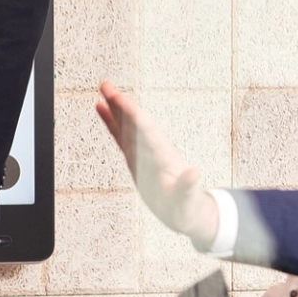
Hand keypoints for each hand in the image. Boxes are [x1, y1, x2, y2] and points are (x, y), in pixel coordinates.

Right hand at [95, 81, 219, 246]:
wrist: (185, 210)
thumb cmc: (186, 207)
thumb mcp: (188, 201)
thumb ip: (189, 187)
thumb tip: (195, 173)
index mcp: (163, 159)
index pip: (148, 134)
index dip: (136, 118)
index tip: (124, 102)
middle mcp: (153, 151)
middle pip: (136, 123)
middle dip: (123, 106)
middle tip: (108, 86)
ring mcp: (143, 151)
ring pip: (128, 125)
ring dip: (116, 107)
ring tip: (104, 88)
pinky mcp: (135, 156)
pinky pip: (121, 136)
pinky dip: (112, 121)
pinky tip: (101, 107)